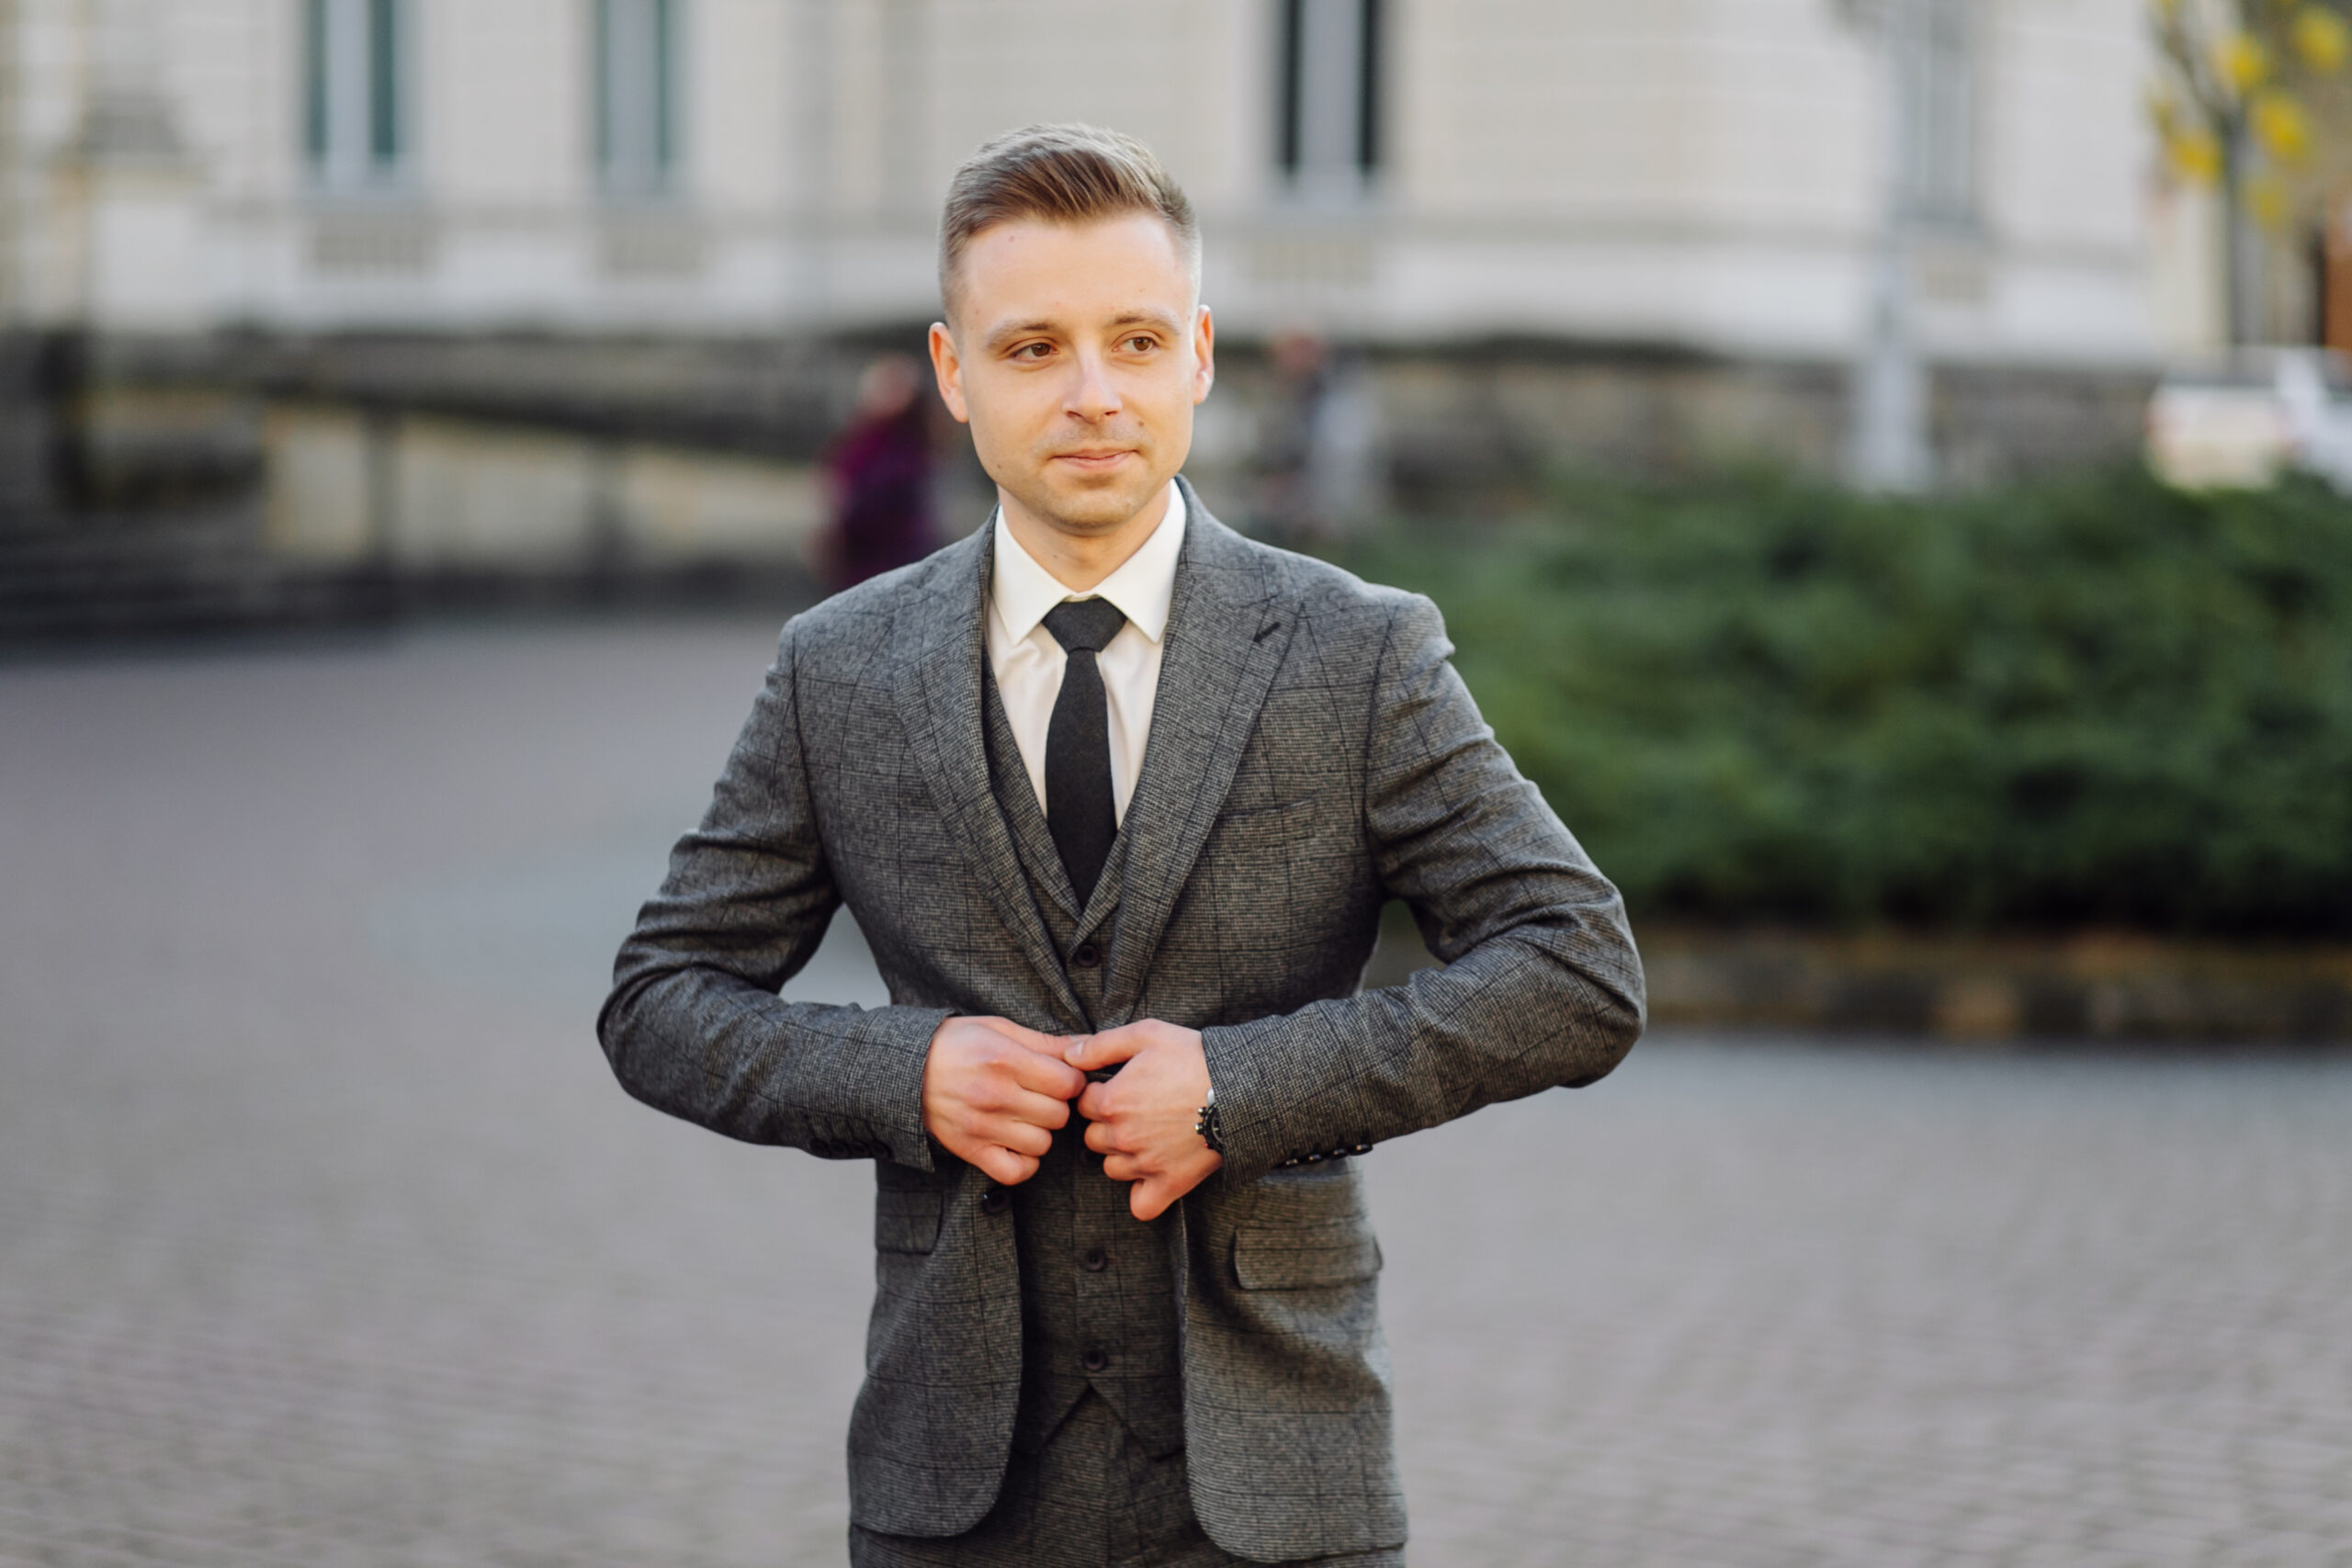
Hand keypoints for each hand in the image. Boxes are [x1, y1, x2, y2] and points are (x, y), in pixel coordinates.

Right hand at [922, 1017, 1085, 1186]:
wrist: (905, 1069)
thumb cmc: (955, 1044)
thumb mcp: (998, 1029)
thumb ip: (1044, 1042)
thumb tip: (1086, 1046)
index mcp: (1005, 1059)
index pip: (1068, 1083)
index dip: (1071, 1080)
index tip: (1060, 1078)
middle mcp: (995, 1094)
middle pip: (1058, 1114)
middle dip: (1057, 1105)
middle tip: (1041, 1097)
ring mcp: (981, 1126)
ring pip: (1042, 1144)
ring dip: (1040, 1132)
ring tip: (1025, 1117)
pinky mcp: (970, 1150)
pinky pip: (1016, 1171)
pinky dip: (1024, 1162)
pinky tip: (1017, 1143)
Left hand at [1068, 1020, 1221, 1221]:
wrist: (1240, 1087)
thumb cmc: (1194, 1057)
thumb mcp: (1146, 1034)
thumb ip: (1101, 1045)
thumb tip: (1068, 1056)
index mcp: (1111, 1101)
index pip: (1083, 1105)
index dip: (1100, 1094)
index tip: (1121, 1088)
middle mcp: (1122, 1136)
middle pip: (1094, 1138)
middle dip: (1109, 1125)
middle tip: (1138, 1111)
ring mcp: (1145, 1163)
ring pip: (1113, 1168)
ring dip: (1124, 1156)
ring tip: (1150, 1137)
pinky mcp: (1170, 1183)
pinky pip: (1141, 1205)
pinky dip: (1143, 1195)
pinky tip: (1153, 1176)